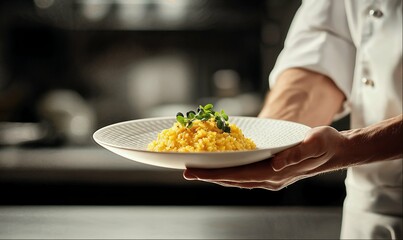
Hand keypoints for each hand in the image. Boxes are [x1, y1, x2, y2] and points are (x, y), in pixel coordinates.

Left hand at [183, 126, 346, 189]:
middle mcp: (270, 179)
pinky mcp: (269, 171)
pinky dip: (228, 171)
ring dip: (215, 175)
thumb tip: (276, 164)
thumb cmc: (326, 144)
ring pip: (236, 178)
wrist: (335, 151)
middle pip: (233, 179)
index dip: (216, 173)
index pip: (239, 175)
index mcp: (277, 173)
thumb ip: (298, 153)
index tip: (195, 171)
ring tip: (196, 171)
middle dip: (209, 176)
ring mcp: (269, 177)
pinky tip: (219, 168)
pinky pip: (243, 173)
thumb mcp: (316, 142)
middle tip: (186, 171)